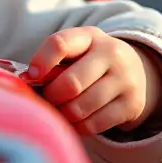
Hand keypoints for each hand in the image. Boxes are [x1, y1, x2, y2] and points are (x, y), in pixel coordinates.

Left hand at [27, 27, 161, 135]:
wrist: (133, 69)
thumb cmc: (88, 60)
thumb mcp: (74, 52)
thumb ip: (52, 62)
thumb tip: (27, 80)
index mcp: (89, 36)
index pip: (60, 44)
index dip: (41, 62)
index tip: (30, 76)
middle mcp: (112, 55)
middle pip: (71, 83)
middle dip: (52, 95)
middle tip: (46, 98)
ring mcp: (125, 80)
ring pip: (81, 107)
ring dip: (63, 113)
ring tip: (57, 110)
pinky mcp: (133, 105)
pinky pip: (95, 124)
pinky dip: (78, 127)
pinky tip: (73, 121)